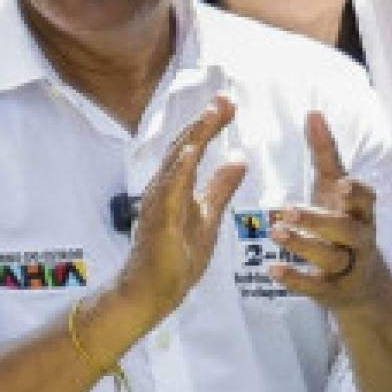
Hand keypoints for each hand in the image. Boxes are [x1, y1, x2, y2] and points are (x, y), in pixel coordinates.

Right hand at [118, 97, 246, 317]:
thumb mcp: (209, 217)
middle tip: (224, 98)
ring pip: (175, 163)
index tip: (228, 104)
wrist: (152, 293)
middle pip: (184, 147)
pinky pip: (168, 191)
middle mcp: (164, 189)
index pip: (194, 148)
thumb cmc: (176, 258)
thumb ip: (221, 188)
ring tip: (211, 114)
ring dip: (193, 137)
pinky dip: (178, 170)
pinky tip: (190, 152)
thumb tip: (239, 158)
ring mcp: (158, 204)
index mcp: (177, 187)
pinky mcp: (157, 221)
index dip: (210, 126)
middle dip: (204, 122)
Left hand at [269, 113, 391, 316]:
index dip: (356, 193)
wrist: (363, 286)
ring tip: (275, 233)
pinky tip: (272, 270)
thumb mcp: (336, 191)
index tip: (340, 184)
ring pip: (331, 258)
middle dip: (319, 220)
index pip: (366, 200)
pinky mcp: (334, 292)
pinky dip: (296, 280)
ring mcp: (349, 267)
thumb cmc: (344, 226)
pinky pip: (316, 287)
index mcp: (362, 212)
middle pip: (348, 230)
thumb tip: (313, 112)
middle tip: (287, 209)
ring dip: (302, 246)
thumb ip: (326, 154)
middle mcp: (360, 239)